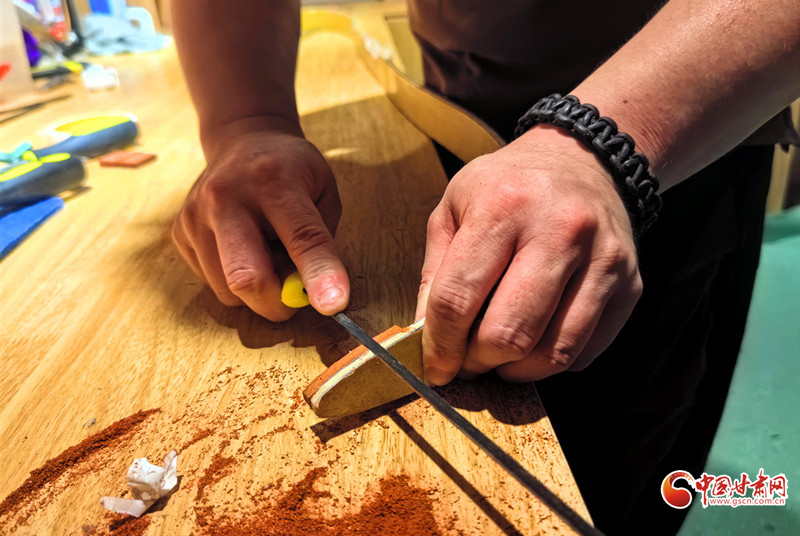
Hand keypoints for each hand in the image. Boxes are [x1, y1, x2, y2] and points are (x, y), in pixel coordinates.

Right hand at [172, 116, 348, 320]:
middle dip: (276, 304)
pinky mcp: (180, 232)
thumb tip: (311, 294)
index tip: (334, 306)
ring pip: (229, 290)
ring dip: (258, 290)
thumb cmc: (291, 171)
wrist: (241, 140)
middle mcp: (227, 196)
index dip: (320, 275)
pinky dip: (234, 280)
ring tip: (267, 255)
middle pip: (247, 277)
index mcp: (274, 181)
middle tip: (294, 300)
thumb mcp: (323, 189)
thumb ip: (321, 240)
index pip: (301, 238)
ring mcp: (196, 215)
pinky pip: (212, 282)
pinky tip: (244, 249)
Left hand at [416, 125, 642, 383]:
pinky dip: (552, 361)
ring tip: (500, 356)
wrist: (582, 161)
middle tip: (468, 360)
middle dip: (478, 362)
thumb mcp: (453, 208)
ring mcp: (602, 260)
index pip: (458, 299)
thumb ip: (434, 273)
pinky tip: (535, 342)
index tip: (436, 367)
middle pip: (508, 334)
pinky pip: (586, 351)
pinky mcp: (630, 285)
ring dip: (516, 370)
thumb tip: (427, 339)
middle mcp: (560, 231)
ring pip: (553, 353)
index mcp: (503, 206)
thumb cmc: (507, 187)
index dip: (440, 346)